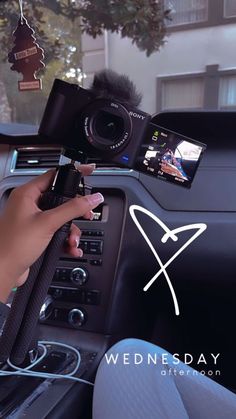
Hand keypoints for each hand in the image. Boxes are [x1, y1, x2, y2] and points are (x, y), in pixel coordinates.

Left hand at [0, 164, 103, 301]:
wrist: (2, 272)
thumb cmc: (13, 246)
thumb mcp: (48, 223)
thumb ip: (73, 208)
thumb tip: (92, 198)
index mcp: (27, 194)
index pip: (54, 176)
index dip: (73, 174)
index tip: (89, 172)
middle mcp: (29, 205)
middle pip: (61, 199)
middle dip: (75, 212)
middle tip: (86, 215)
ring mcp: (33, 220)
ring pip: (61, 218)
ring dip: (71, 231)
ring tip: (72, 241)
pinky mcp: (36, 235)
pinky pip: (57, 232)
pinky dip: (65, 240)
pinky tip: (70, 248)